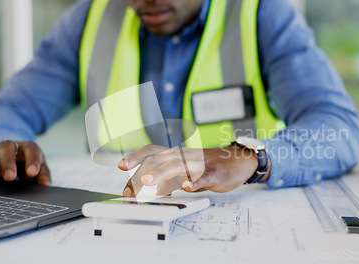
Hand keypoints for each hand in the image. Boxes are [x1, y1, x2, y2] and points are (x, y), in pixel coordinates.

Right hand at [0, 140, 50, 185]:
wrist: (17, 153)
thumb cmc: (29, 163)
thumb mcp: (40, 168)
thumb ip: (43, 175)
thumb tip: (46, 185)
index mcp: (28, 148)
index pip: (31, 150)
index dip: (32, 161)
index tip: (32, 173)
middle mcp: (12, 147)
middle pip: (8, 147)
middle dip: (8, 161)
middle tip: (10, 177)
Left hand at [118, 144, 268, 196]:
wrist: (237, 161)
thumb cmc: (208, 166)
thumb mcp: (184, 173)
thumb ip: (167, 180)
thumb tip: (148, 191)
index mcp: (175, 155)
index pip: (152, 152)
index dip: (136, 157)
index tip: (121, 166)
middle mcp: (184, 156)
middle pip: (159, 158)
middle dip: (141, 168)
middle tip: (129, 184)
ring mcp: (199, 164)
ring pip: (178, 165)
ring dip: (162, 173)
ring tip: (148, 180)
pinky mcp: (214, 174)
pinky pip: (204, 176)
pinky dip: (195, 181)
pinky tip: (187, 186)